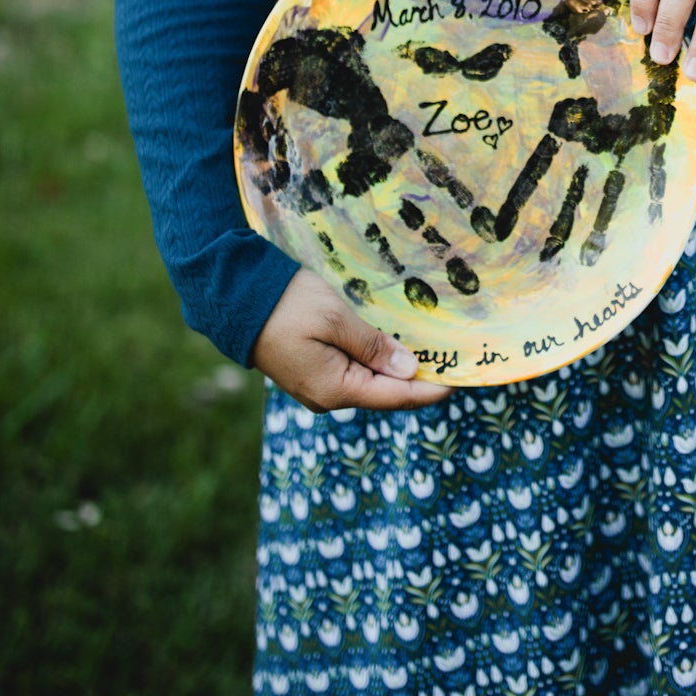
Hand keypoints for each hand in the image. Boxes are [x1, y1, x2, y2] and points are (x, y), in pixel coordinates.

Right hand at [250, 269, 451, 412]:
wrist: (236, 298)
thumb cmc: (289, 304)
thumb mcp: (337, 319)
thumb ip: (374, 346)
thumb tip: (407, 370)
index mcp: (335, 389)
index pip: (394, 396)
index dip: (429, 389)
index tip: (459, 381)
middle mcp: (326, 397)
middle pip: (383, 394)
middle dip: (415, 380)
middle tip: (449, 363)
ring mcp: (316, 388)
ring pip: (368, 384)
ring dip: (395, 371)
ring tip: (428, 355)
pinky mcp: (309, 373)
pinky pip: (351, 375)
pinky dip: (374, 365)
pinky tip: (391, 350)